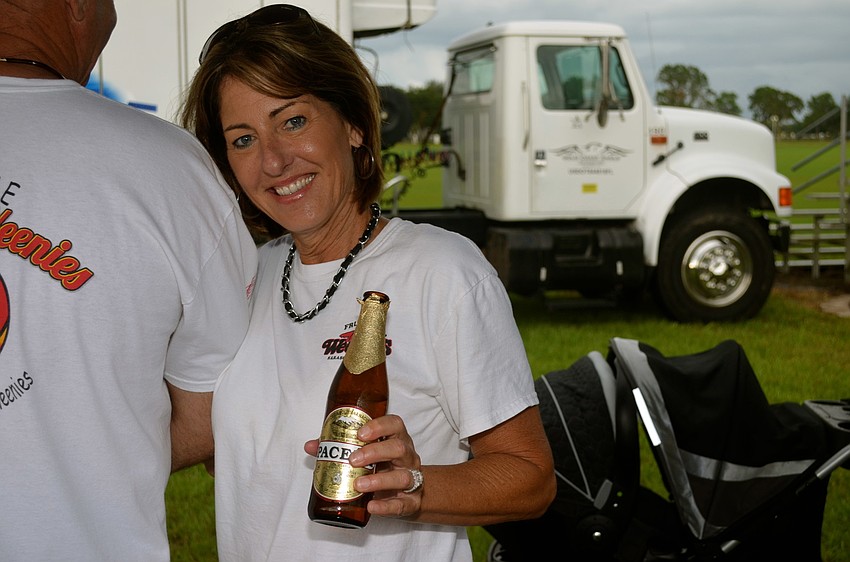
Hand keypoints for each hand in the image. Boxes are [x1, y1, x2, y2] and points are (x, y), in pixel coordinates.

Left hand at [304, 414, 422, 517]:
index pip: (394, 425)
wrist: (407, 494)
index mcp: (396, 439)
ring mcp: (411, 479)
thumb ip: (340, 448)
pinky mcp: (411, 502)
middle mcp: (407, 457)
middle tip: (353, 460)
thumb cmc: (384, 467)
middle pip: (398, 448)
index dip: (379, 426)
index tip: (360, 433)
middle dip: (375, 452)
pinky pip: (402, 504)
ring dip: (379, 480)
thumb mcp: (368, 453)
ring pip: (403, 476)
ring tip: (358, 484)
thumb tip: (312, 446)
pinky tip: (371, 506)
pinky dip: (386, 506)